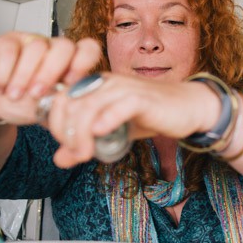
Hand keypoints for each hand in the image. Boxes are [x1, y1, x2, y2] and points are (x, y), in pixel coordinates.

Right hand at [0, 31, 102, 125]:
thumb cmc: (22, 104)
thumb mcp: (43, 111)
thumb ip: (57, 106)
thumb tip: (69, 105)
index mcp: (69, 63)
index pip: (88, 49)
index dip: (83, 62)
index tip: (71, 82)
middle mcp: (52, 49)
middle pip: (64, 46)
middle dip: (51, 72)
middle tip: (37, 94)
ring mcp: (30, 42)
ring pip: (36, 47)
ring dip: (24, 76)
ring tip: (15, 96)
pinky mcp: (6, 42)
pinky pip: (10, 50)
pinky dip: (5, 72)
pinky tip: (2, 87)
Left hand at [45, 73, 219, 167]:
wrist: (187, 108)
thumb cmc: (151, 115)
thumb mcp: (113, 133)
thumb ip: (86, 143)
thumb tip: (60, 160)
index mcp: (96, 85)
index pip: (61, 99)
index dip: (55, 123)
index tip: (64, 145)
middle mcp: (106, 82)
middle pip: (72, 103)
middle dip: (66, 132)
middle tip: (75, 154)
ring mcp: (124, 88)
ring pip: (91, 106)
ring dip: (82, 133)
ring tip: (84, 153)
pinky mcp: (143, 97)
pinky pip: (120, 105)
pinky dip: (107, 119)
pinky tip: (102, 133)